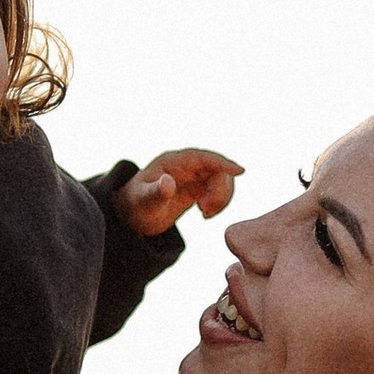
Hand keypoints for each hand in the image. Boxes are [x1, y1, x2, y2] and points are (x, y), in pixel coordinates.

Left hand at [118, 148, 242, 236]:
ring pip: (219, 179)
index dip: (221, 163)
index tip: (240, 171)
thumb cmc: (136, 206)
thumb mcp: (144, 201)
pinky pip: (217, 189)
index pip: (202, 158)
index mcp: (173, 162)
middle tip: (206, 211)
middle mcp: (185, 166)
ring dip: (220, 197)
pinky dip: (218, 202)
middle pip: (215, 169)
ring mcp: (192, 176)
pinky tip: (205, 213)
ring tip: (205, 214)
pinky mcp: (197, 188)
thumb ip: (156, 192)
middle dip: (219, 190)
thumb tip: (169, 183)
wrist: (134, 215)